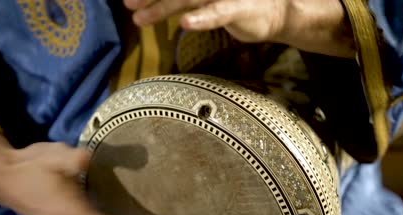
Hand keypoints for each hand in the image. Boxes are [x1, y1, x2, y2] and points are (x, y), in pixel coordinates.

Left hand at [124, 0, 354, 57]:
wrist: (276, 12)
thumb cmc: (236, 5)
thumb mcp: (205, 0)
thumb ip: (182, 0)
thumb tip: (155, 4)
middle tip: (127, 3)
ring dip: (162, 8)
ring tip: (140, 18)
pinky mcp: (239, 9)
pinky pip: (218, 13)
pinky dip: (201, 19)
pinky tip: (185, 24)